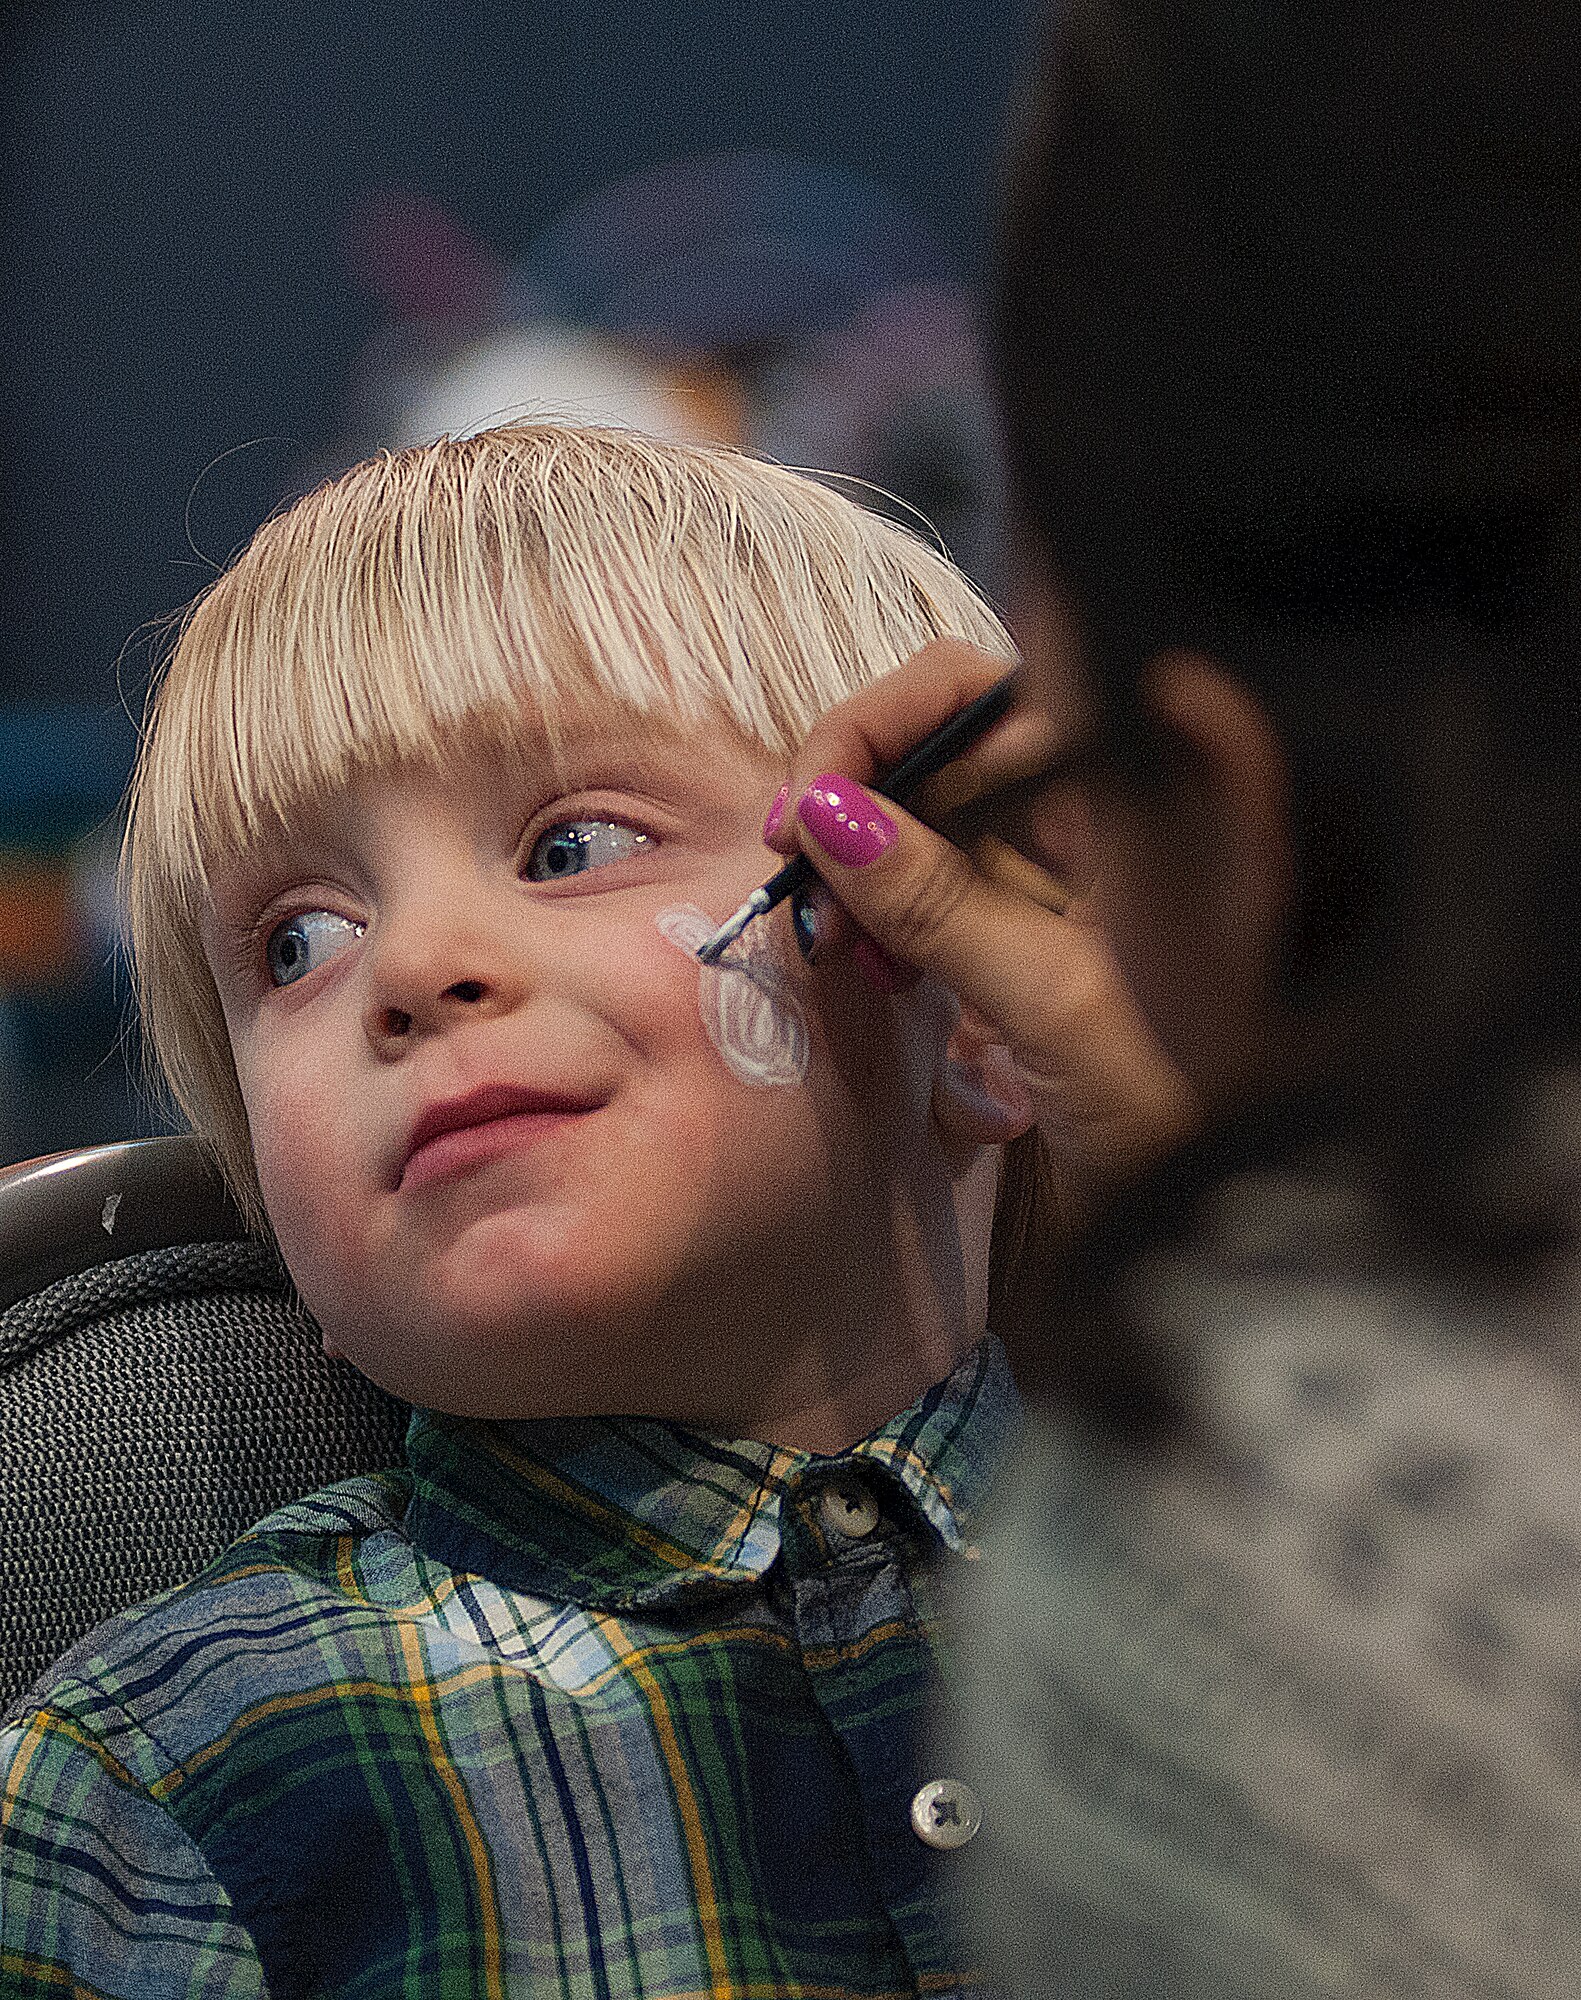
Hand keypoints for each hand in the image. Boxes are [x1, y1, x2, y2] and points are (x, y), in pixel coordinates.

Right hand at [768, 641, 1197, 1229]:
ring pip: (949, 816)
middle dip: (864, 800)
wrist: (1248, 1207)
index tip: (811, 800)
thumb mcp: (1061, 1005)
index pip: (994, 688)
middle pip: (960, 742)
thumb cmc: (1203, 1113)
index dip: (888, 721)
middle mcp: (1130, 798)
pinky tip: (880, 966)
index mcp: (1162, 784)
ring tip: (838, 946)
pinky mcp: (1067, 920)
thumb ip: (943, 904)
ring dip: (872, 867)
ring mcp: (1098, 860)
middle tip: (795, 872)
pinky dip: (907, 916)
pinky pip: (964, 883)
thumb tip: (825, 814)